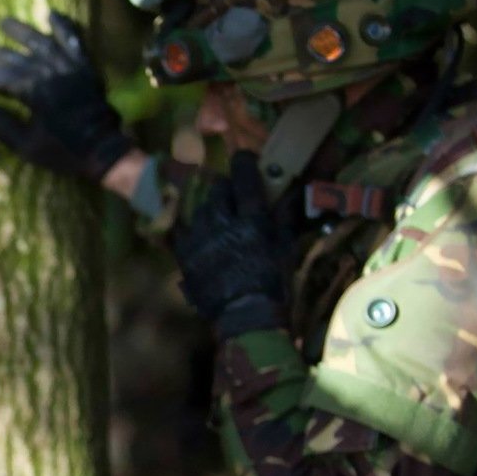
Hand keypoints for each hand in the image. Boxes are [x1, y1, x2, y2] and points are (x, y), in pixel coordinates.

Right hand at [0, 11, 133, 181]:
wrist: (103, 150)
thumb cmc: (63, 151)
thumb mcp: (26, 147)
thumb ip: (2, 126)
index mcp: (35, 93)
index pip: (4, 79)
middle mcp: (51, 74)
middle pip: (18, 59)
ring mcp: (70, 67)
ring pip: (43, 43)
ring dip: (22, 32)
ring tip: (4, 22)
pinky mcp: (84, 67)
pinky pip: (74, 41)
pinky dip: (63, 27)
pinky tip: (52, 14)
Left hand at [170, 152, 287, 333]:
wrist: (246, 316)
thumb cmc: (273, 283)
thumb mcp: (285, 247)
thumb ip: (284, 217)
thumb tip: (292, 192)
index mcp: (252, 221)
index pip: (244, 178)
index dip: (244, 164)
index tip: (244, 159)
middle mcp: (222, 225)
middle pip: (218, 190)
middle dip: (227, 188)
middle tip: (234, 195)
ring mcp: (200, 239)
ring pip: (201, 209)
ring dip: (211, 209)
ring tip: (220, 220)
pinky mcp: (184, 255)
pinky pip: (186, 230)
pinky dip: (195, 229)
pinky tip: (205, 236)